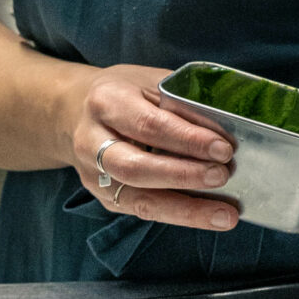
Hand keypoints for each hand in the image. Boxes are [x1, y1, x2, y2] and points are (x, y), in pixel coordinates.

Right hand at [63, 64, 238, 233]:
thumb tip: (224, 130)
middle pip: (136, 168)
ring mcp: (95, 176)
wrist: (73, 112)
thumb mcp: (149, 82)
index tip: (223, 149)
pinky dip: (178, 215)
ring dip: (186, 210)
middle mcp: (92, 143)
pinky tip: (208, 217)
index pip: (149, 125)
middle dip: (184, 176)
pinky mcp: (104, 198)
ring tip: (225, 215)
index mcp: (107, 103)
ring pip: (139, 200)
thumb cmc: (123, 92)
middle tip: (223, 176)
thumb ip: (181, 103)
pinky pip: (143, 210)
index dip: (188, 140)